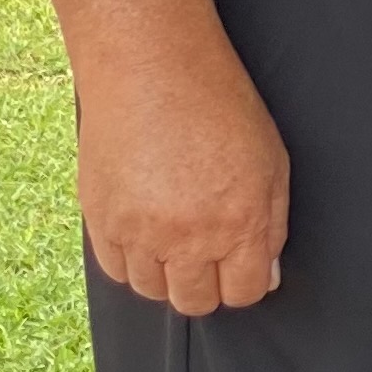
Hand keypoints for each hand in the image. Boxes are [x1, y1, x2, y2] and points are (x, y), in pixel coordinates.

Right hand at [79, 48, 289, 315]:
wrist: (151, 70)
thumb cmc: (220, 107)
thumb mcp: (272, 163)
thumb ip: (271, 226)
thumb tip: (266, 275)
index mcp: (239, 223)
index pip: (244, 292)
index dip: (246, 283)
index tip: (241, 268)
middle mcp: (188, 238)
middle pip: (194, 301)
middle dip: (207, 285)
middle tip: (208, 255)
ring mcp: (139, 233)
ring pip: (152, 290)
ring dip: (167, 274)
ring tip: (174, 236)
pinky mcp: (99, 221)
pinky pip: (116, 269)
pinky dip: (132, 260)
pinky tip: (145, 232)